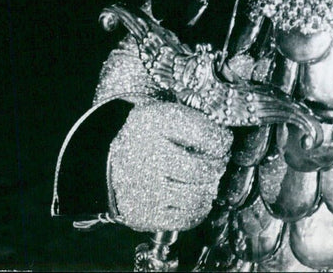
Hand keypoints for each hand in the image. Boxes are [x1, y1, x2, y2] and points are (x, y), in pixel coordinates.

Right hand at [107, 100, 231, 232]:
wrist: (107, 161)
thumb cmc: (146, 136)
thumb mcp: (166, 113)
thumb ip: (195, 121)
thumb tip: (225, 139)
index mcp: (154, 121)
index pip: (205, 135)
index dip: (222, 140)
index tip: (223, 142)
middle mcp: (146, 154)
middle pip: (202, 169)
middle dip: (218, 166)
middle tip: (217, 163)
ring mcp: (143, 188)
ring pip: (196, 196)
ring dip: (210, 189)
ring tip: (207, 181)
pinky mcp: (142, 214)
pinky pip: (184, 218)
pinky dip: (198, 210)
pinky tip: (197, 198)